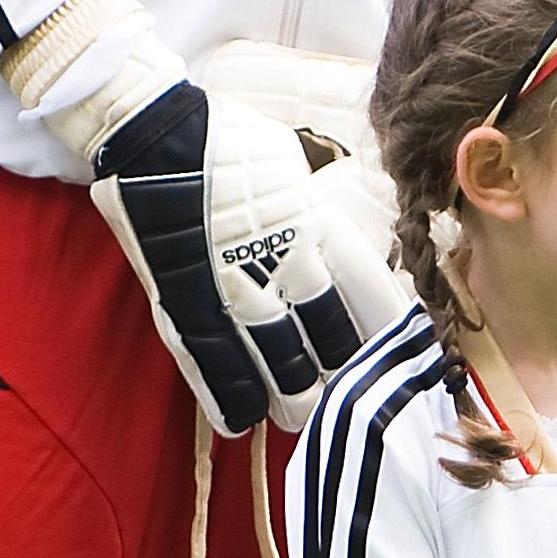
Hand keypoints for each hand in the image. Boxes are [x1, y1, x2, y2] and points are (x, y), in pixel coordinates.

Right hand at [16, 0, 378, 436]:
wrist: (150, 137)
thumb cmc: (227, 143)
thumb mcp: (297, 173)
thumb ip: (321, 222)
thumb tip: (340, 254)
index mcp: (320, 231)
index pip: (376, 302)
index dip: (393, 337)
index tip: (406, 357)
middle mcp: (285, 272)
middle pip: (335, 352)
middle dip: (347, 380)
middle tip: (351, 393)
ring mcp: (236, 298)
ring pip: (283, 376)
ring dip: (298, 402)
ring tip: (302, 410)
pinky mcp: (189, 311)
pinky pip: (218, 375)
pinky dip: (235, 403)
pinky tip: (245, 419)